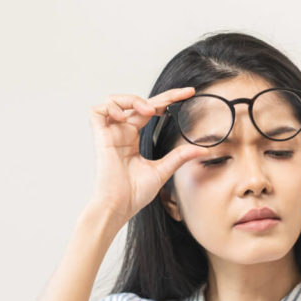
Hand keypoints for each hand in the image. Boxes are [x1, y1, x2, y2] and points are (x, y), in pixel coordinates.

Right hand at [87, 86, 209, 226]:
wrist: (119, 206)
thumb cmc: (134, 194)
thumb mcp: (162, 170)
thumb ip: (179, 157)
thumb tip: (202, 149)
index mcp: (133, 138)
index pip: (151, 111)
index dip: (168, 100)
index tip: (188, 94)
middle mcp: (121, 132)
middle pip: (138, 102)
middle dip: (162, 96)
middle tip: (183, 94)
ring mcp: (110, 133)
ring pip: (115, 100)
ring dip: (134, 100)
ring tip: (150, 112)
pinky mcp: (100, 137)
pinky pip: (98, 111)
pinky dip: (112, 108)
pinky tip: (126, 117)